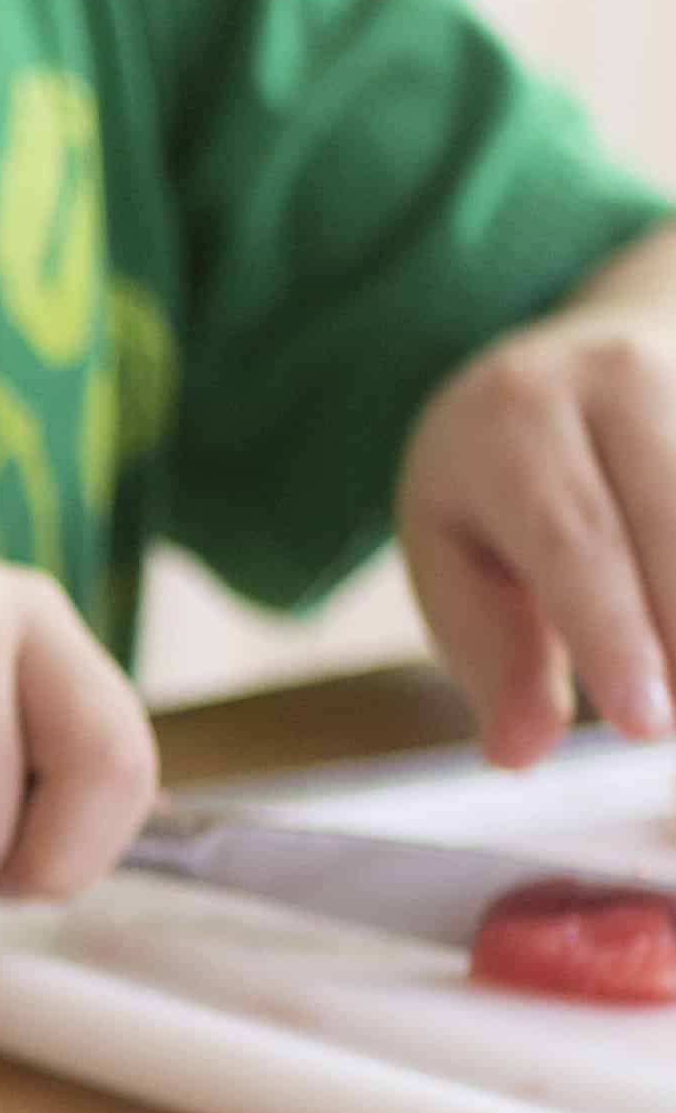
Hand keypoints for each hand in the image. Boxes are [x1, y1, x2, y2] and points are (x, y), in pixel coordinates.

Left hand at [398, 306, 675, 764]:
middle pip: (673, 519)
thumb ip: (491, 651)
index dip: (613, 636)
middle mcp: (619, 379)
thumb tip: (518, 754)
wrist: (585, 358)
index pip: (570, 540)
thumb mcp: (457, 551)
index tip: (647, 725)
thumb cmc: (505, 481)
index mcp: (515, 418)